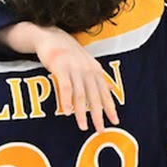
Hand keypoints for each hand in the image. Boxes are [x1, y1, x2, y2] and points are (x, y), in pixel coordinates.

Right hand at [0, 22, 119, 130]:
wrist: (51, 36)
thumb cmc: (70, 53)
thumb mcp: (88, 63)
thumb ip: (99, 78)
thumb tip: (112, 89)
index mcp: (95, 70)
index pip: (105, 92)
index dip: (110, 107)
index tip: (115, 122)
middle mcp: (87, 70)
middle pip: (94, 97)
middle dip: (98, 115)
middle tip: (100, 130)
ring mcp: (74, 69)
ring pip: (80, 95)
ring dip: (82, 112)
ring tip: (83, 127)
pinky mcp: (60, 67)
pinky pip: (65, 87)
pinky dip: (66, 100)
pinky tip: (67, 112)